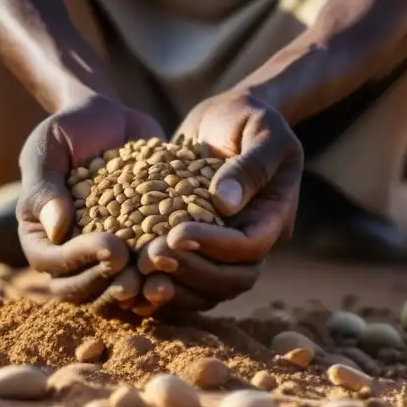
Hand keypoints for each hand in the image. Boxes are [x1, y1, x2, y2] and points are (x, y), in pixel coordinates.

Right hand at [16, 94, 164, 306]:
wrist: (110, 118)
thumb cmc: (70, 129)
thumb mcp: (49, 147)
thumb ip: (45, 185)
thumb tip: (56, 229)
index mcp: (40, 233)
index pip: (51, 263)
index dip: (80, 262)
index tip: (113, 247)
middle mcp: (68, 253)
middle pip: (79, 289)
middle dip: (108, 286)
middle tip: (137, 275)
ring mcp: (101, 257)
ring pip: (110, 294)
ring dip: (134, 295)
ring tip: (159, 283)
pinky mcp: (132, 252)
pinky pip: (140, 280)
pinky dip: (156, 284)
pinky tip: (179, 278)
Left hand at [141, 91, 303, 310]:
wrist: (228, 118)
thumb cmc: (249, 118)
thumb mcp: (262, 130)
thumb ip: (249, 165)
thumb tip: (224, 204)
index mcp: (275, 215)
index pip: (249, 247)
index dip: (214, 246)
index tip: (176, 232)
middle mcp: (252, 239)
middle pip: (232, 279)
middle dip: (192, 271)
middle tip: (151, 255)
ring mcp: (225, 247)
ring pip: (209, 289)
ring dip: (175, 284)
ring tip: (140, 267)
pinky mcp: (199, 246)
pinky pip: (186, 279)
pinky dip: (162, 282)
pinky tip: (132, 272)